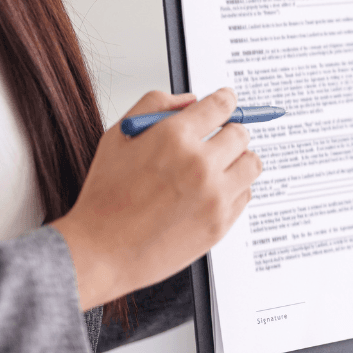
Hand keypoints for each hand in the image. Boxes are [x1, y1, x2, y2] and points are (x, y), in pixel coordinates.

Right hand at [51, 88, 261, 310]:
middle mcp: (200, 165)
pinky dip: (234, 189)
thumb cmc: (106, 196)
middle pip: (241, 134)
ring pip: (251, 164)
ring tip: (218, 166)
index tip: (227, 102)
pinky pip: (245, 194)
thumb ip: (155, 105)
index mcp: (174, 137)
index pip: (221, 105)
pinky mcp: (220, 223)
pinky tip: (211, 192)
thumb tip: (190, 100)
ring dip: (238, 160)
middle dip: (229, 132)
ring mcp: (214, 196)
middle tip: (216, 140)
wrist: (101, 251)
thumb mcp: (119, 136)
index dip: (226, 100)